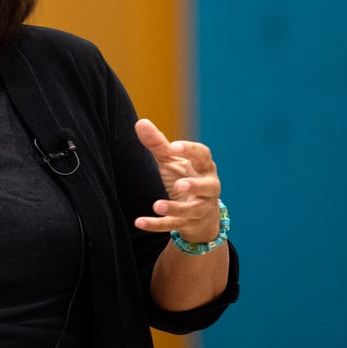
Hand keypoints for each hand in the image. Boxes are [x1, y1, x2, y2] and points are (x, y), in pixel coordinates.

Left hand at [133, 119, 222, 243]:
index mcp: (203, 167)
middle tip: (180, 184)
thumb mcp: (171, 161)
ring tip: (157, 205)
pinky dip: (156, 224)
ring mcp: (200, 207)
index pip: (203, 155)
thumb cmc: (184, 178)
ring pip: (193, 210)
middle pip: (207, 186)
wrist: (199, 214)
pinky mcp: (189, 223)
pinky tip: (139, 222)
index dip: (190, 150)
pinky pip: (174, 225)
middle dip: (195, 185)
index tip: (174, 146)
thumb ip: (158, 144)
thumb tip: (140, 122)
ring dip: (176, 208)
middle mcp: (207, 187)